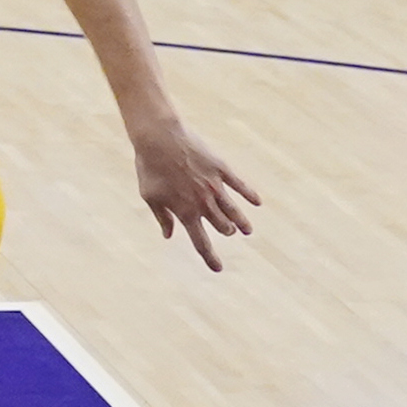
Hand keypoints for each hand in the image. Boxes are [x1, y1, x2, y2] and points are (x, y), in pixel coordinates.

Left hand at [131, 118, 258, 269]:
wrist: (159, 138)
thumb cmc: (150, 168)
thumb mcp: (150, 196)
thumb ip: (162, 217)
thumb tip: (168, 235)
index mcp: (185, 212)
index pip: (201, 242)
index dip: (210, 257)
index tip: (218, 269)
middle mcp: (203, 203)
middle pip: (222, 226)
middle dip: (226, 231)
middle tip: (229, 232)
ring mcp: (214, 186)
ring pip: (234, 210)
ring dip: (242, 222)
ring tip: (247, 230)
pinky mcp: (221, 168)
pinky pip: (240, 185)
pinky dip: (250, 195)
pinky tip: (257, 202)